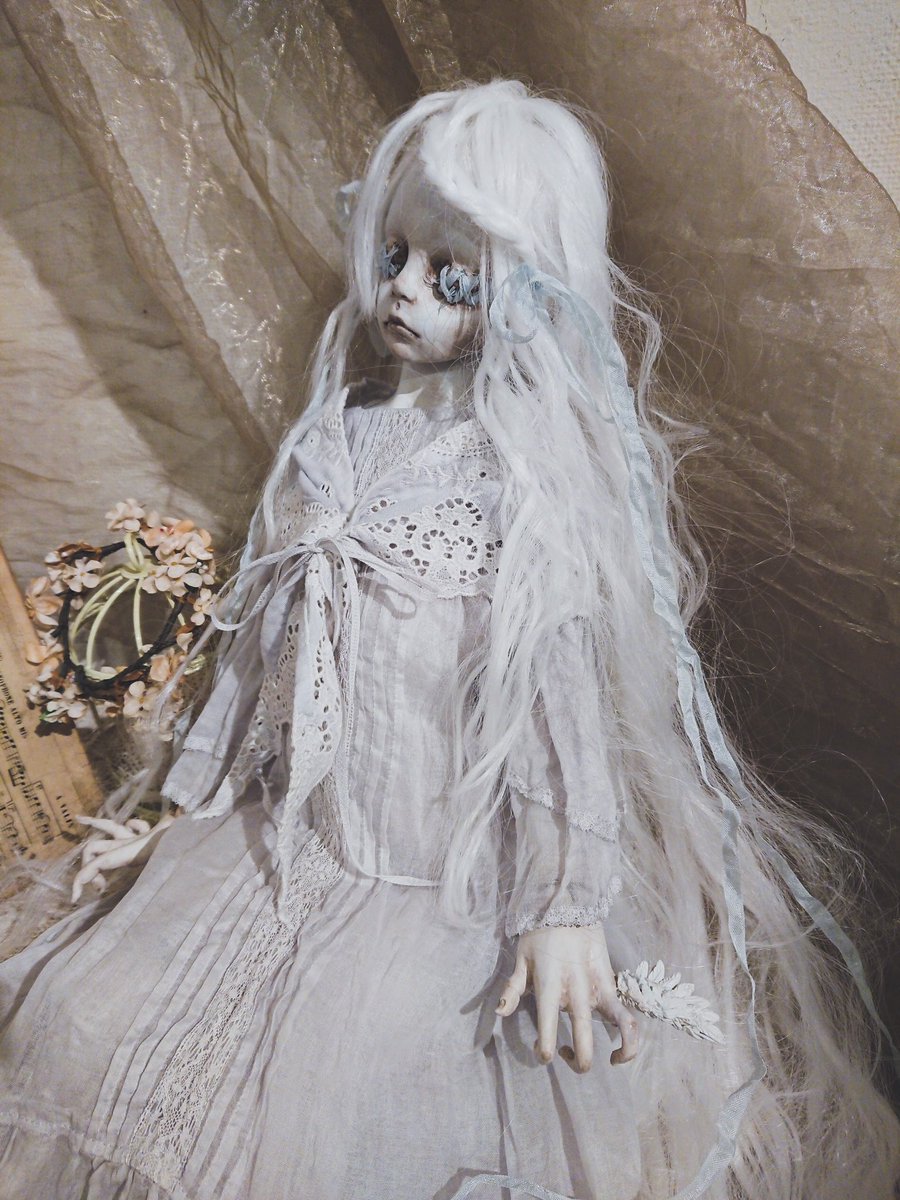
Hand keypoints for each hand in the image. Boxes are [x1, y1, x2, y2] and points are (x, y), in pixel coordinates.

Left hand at [495, 922, 638, 1071]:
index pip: (548, 1025)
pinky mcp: (611, 982)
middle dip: (579, 1059)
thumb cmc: (540, 934)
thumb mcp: (521, 959)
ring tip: (611, 1060)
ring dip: (620, 1049)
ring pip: (618, 1024)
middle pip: (584, 1033)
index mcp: (550, 984)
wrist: (569, 904)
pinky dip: (632, 1033)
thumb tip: (500, 1013)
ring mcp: (599, 986)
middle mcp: (577, 989)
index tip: (543, 1054)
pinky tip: (623, 1047)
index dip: (545, 1049)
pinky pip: (628, 1011)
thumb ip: (512, 989)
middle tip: (569, 1057)